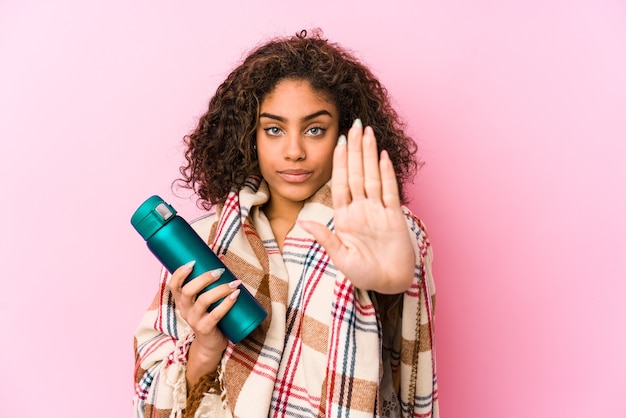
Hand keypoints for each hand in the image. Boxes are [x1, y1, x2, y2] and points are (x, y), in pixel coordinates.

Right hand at [169, 261, 239, 384]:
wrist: (210, 345)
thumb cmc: (209, 315)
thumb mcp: (204, 299)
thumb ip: (210, 281)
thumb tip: (222, 257)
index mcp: (181, 301)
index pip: (173, 285)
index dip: (180, 273)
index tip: (192, 262)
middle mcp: (185, 310)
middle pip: (188, 291)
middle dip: (204, 278)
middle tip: (219, 271)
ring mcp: (194, 320)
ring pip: (203, 301)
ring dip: (220, 289)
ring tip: (234, 283)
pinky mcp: (206, 329)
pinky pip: (216, 314)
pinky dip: (227, 303)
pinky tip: (236, 295)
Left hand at [299, 120, 414, 293]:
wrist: (390, 284)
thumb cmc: (364, 274)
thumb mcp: (340, 257)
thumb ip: (324, 238)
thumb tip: (302, 224)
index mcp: (344, 217)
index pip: (340, 183)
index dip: (339, 162)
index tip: (337, 141)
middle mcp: (361, 209)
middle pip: (357, 173)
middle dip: (355, 149)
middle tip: (354, 125)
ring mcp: (378, 211)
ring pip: (372, 176)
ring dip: (369, 154)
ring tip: (367, 132)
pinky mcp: (394, 217)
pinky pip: (389, 191)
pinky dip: (386, 173)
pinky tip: (382, 156)